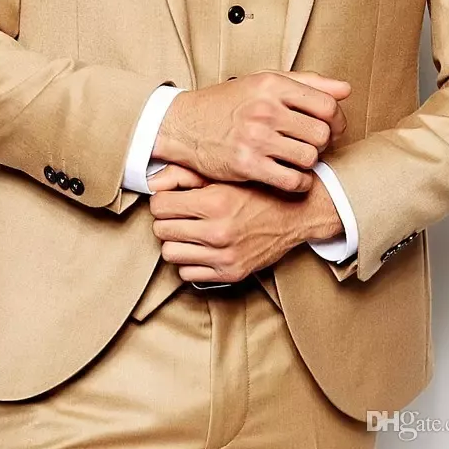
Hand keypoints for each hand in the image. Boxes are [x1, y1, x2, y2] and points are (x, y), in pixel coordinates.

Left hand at [149, 179, 341, 283]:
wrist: (296, 215)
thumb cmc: (258, 190)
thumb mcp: (224, 174)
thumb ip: (185, 174)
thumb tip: (152, 182)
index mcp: (214, 203)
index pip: (159, 206)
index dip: (162, 199)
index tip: (171, 198)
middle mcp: (218, 232)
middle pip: (161, 230)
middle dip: (166, 219)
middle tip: (179, 213)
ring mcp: (224, 256)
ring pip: (170, 253)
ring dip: (175, 241)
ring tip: (188, 230)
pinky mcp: (230, 274)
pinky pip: (187, 273)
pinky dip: (189, 261)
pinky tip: (200, 248)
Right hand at [153, 70, 350, 192]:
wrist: (185, 125)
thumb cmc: (226, 103)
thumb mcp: (264, 81)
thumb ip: (307, 83)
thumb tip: (345, 89)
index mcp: (273, 84)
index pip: (327, 105)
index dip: (337, 120)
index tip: (331, 128)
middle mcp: (265, 109)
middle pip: (321, 134)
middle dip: (323, 143)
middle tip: (313, 145)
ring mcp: (256, 138)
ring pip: (309, 158)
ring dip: (309, 162)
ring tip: (298, 158)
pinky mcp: (247, 165)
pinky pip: (292, 180)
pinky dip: (299, 182)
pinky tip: (291, 176)